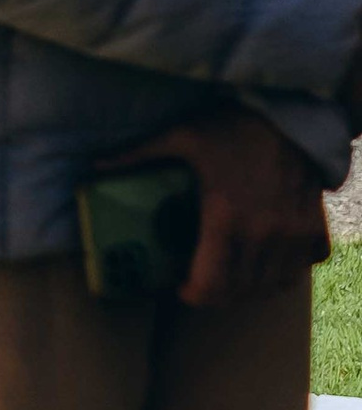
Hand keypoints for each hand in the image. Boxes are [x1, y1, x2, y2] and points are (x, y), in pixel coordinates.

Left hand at [103, 110, 328, 307]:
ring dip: (247, 287)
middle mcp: (264, 234)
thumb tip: (95, 167)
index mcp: (226, 217)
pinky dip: (282, 272)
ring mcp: (293, 235)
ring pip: (271, 286)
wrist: (290, 114)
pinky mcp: (313, 229)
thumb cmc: (232, 126)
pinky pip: (300, 268)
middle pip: (239, 291)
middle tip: (199, 280)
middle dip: (216, 293)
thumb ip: (138, 155)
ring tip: (228, 271)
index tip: (181, 287)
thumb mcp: (181, 136)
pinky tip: (264, 258)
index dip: (193, 294)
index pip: (212, 284)